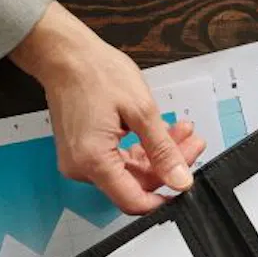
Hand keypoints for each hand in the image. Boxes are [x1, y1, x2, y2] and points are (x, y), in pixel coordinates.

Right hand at [11, 4, 203, 216]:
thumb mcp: (141, 110)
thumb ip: (163, 150)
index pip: (132, 201)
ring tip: (181, 132)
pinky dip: (138, 148)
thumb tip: (179, 179)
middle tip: (192, 144)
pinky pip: (115, 160)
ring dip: (156, 154)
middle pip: (134, 183)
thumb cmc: (95, 72)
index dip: (162, 199)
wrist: (65, 55)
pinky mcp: (82, 151)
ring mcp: (79, 160)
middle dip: (167, 165)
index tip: (183, 186)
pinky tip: (158, 131)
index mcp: (93, 160)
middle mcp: (81, 167)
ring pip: (128, 170)